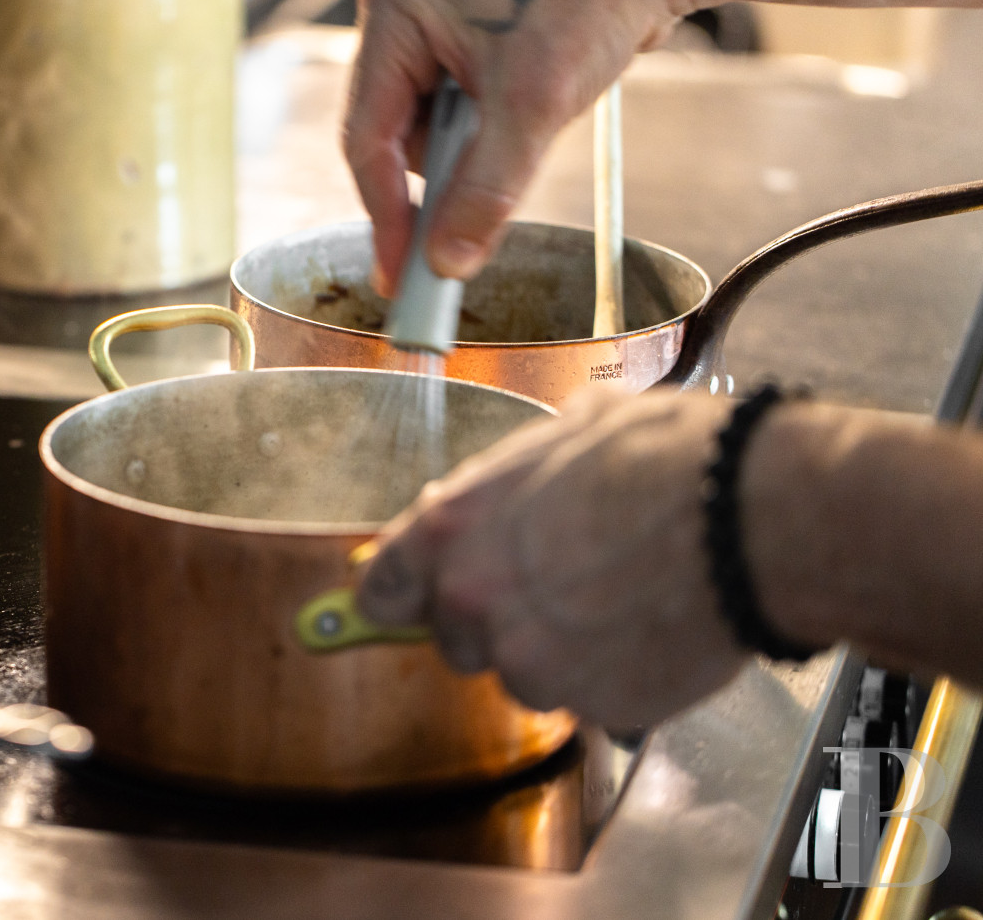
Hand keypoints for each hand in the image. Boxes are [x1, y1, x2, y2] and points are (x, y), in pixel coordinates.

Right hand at [341, 0, 684, 294]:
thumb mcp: (533, 106)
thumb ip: (484, 192)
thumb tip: (446, 261)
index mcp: (394, 11)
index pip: (367, 136)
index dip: (385, 212)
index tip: (398, 272)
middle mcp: (402, 14)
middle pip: (393, 135)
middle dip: (437, 178)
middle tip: (461, 235)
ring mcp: (431, 25)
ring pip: (427, 129)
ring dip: (468, 154)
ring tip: (524, 130)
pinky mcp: (464, 39)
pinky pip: (456, 111)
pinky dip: (485, 135)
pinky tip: (526, 116)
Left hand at [355, 386, 748, 729]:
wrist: (751, 517)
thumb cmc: (668, 458)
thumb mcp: (574, 427)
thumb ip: (520, 471)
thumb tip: (516, 474)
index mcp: (453, 528)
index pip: (382, 587)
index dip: (404, 593)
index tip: (417, 599)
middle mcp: (474, 601)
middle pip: (457, 639)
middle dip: (498, 621)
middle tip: (560, 587)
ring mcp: (530, 662)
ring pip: (525, 674)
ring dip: (560, 653)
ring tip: (621, 603)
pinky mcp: (592, 707)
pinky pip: (591, 703)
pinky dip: (615, 681)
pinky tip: (653, 632)